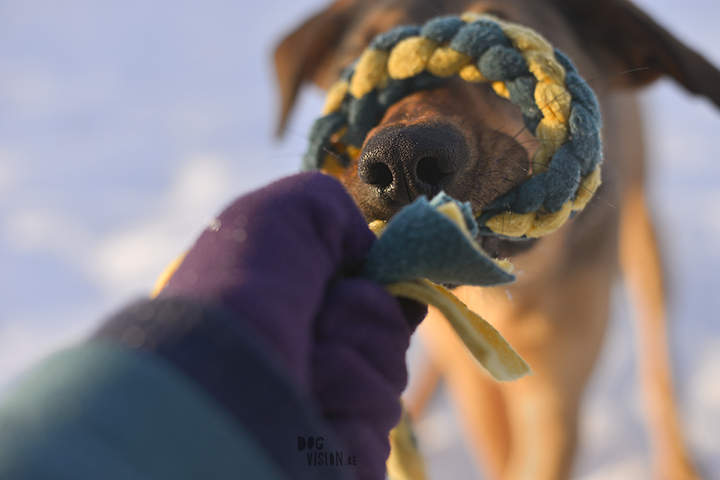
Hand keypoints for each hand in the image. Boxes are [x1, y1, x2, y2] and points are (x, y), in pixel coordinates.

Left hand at [161, 172, 424, 479]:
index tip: (352, 284)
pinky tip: (302, 412)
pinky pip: (373, 441)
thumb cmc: (245, 284)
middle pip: (391, 343)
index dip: (378, 297)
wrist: (209, 365)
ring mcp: (326, 412)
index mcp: (311, 311)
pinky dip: (344, 419)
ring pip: (386, 391)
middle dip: (359, 321)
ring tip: (295, 370)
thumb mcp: (298, 209)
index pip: (383, 307)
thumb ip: (346, 216)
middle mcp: (319, 360)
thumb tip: (375, 257)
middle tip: (312, 324)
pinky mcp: (332, 460)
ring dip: (345, 367)